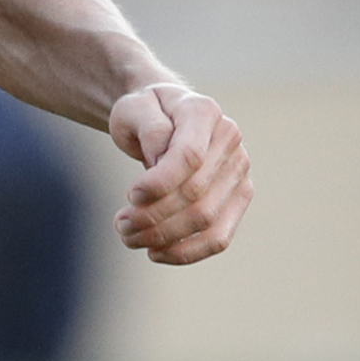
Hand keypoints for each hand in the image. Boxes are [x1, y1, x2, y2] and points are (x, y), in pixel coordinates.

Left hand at [108, 80, 248, 264]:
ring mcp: (239, 170)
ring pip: (206, 220)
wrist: (164, 118)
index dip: (159, 183)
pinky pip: (218, 237)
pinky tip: (155, 252)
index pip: (189, 156)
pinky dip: (186, 252)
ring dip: (164, 237)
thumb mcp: (134, 108)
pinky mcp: (238, 197)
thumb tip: (161, 161)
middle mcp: (229, 140)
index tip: (130, 195)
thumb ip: (150, 129)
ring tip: (130, 237)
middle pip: (195, 194)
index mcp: (203, 112)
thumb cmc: (146, 113)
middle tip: (120, 224)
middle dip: (152, 216)